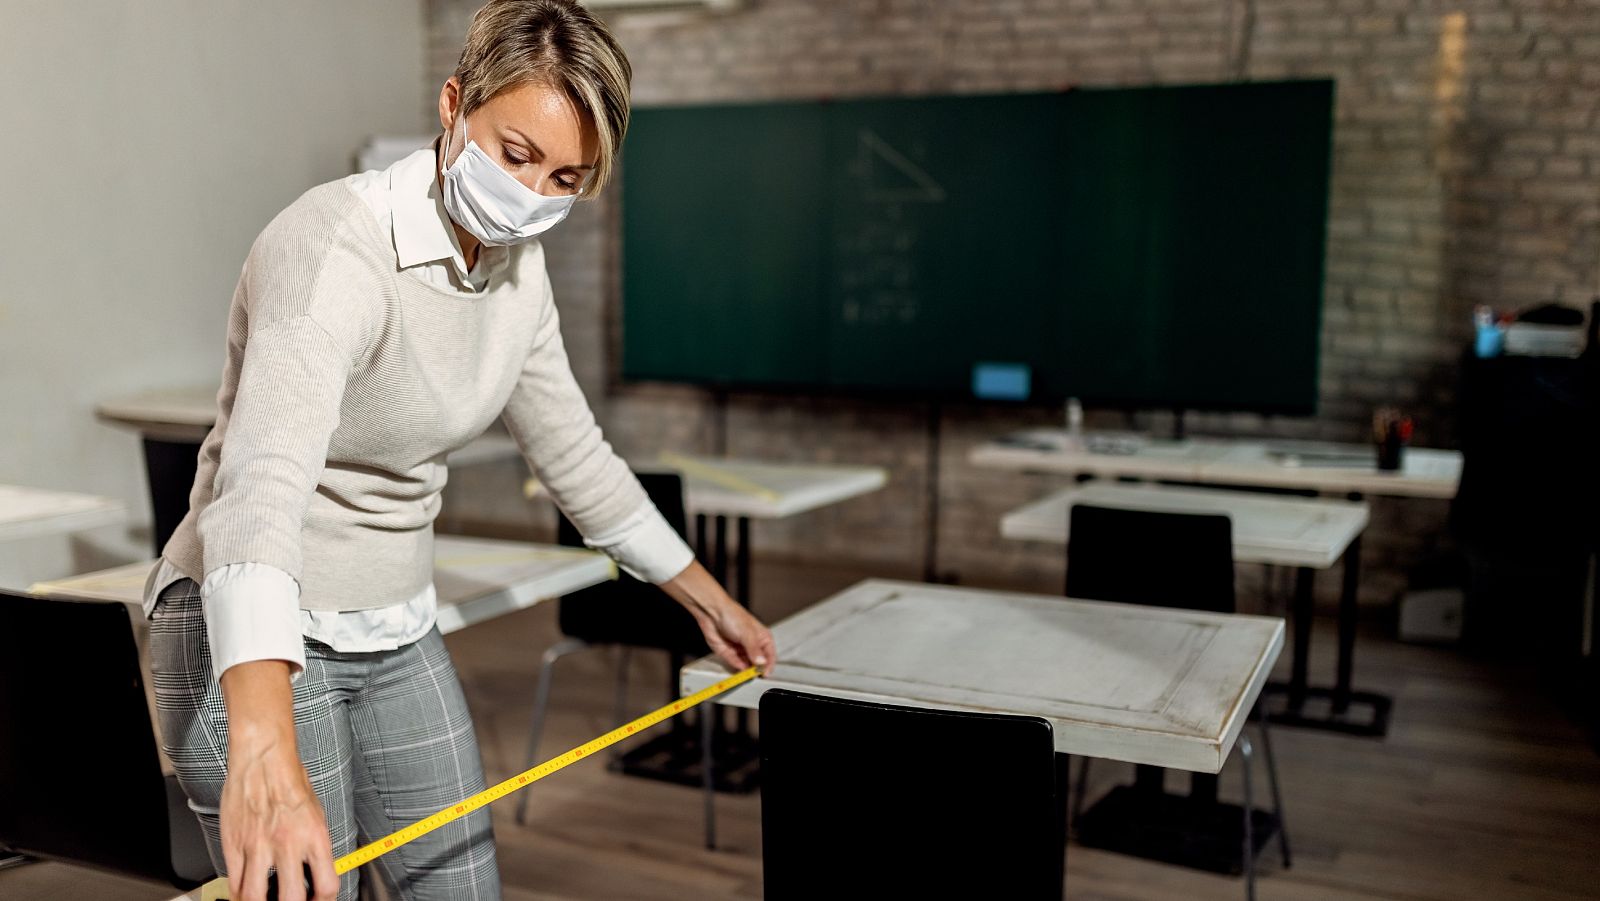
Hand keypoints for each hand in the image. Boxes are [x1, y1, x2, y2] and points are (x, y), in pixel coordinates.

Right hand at [219, 662, 338, 900]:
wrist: (263, 758)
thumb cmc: (290, 779)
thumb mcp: (316, 812)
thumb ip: (315, 845)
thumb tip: (317, 870)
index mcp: (314, 837)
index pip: (326, 886)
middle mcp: (287, 845)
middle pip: (290, 899)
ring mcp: (257, 846)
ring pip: (254, 897)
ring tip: (264, 900)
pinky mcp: (234, 843)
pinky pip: (235, 880)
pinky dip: (239, 891)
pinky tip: (245, 890)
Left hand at [700, 597, 777, 673]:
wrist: (712, 613)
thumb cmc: (732, 615)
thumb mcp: (748, 633)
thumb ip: (754, 650)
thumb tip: (761, 663)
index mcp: (762, 638)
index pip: (769, 656)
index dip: (768, 666)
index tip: (764, 674)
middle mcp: (752, 645)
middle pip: (758, 663)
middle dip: (756, 670)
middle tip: (754, 676)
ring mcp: (740, 650)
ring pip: (746, 666)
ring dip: (746, 671)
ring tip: (746, 675)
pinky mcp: (729, 654)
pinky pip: (734, 665)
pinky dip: (736, 668)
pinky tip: (738, 670)